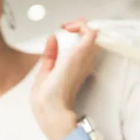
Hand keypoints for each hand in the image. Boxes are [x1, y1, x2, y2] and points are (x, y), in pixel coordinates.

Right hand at [31, 18, 97, 139]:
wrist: (54, 114)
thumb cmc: (49, 97)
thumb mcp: (45, 70)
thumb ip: (50, 53)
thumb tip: (53, 39)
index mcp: (77, 57)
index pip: (90, 32)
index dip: (79, 25)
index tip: (65, 27)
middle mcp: (85, 62)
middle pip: (93, 38)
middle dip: (82, 29)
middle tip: (69, 27)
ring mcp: (86, 69)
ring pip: (92, 46)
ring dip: (81, 37)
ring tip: (69, 33)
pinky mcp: (82, 75)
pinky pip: (86, 55)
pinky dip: (79, 47)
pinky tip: (68, 47)